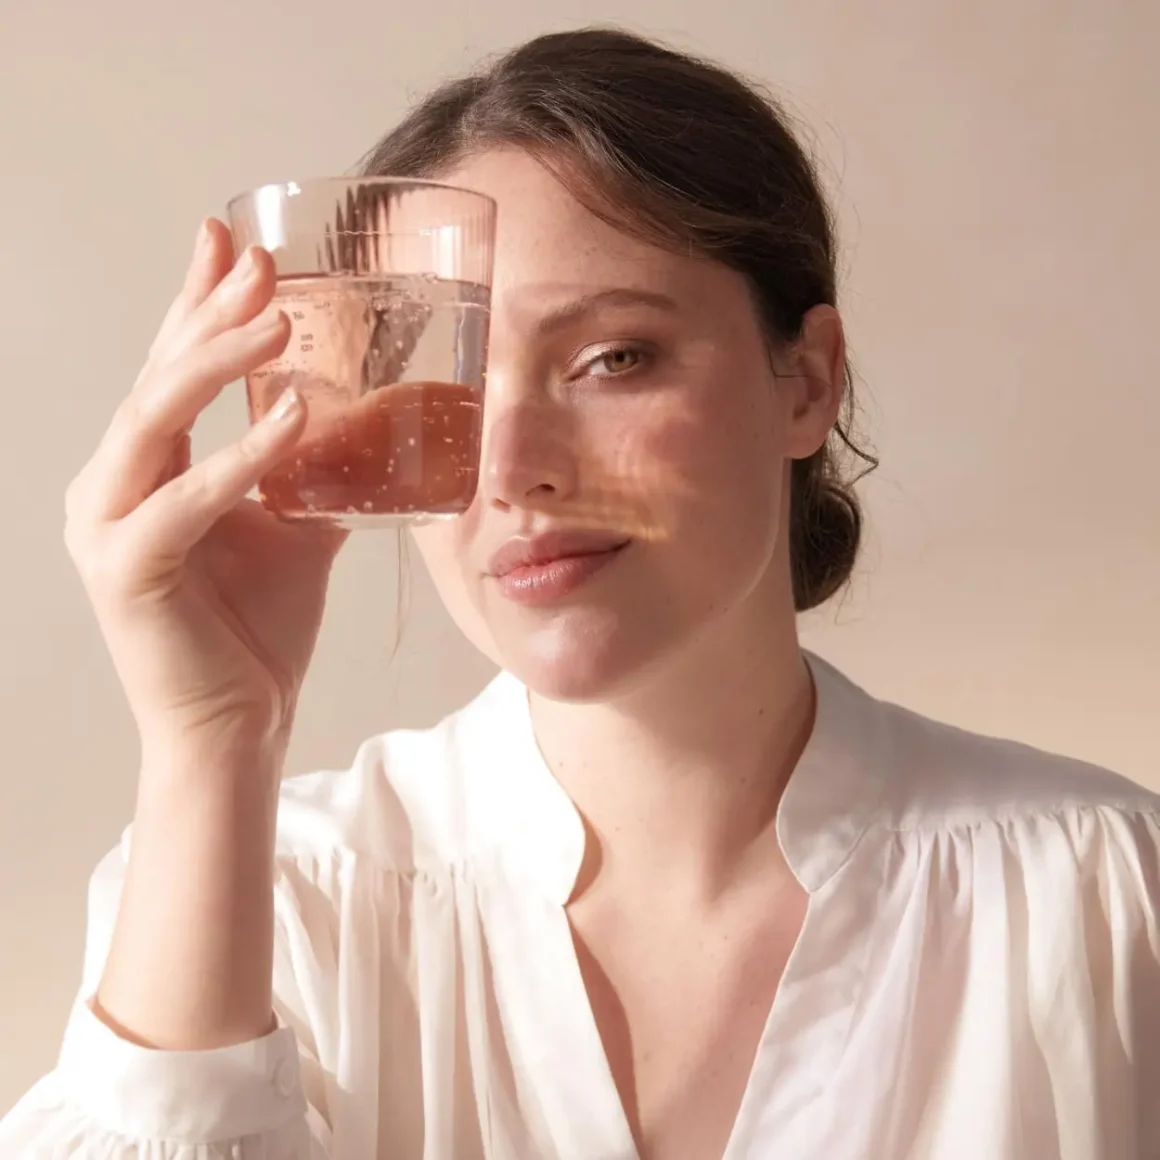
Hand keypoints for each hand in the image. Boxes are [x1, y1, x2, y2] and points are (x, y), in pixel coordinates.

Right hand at [64, 218, 346, 764]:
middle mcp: (112, 488)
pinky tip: (288, 419)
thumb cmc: (255, 629)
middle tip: (258, 258)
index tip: (228, 240)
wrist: (236, 722)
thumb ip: (318, 472)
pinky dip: (239, 458)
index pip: (169, 370)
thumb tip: (374, 421)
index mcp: (145, 472)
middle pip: (157, 377)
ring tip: (278, 317)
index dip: (196, 302)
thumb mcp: (297, 529)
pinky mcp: (126, 570)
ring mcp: (108, 526)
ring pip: (155, 420)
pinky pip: (187, 499)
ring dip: (217, 363)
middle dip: (208, 311)